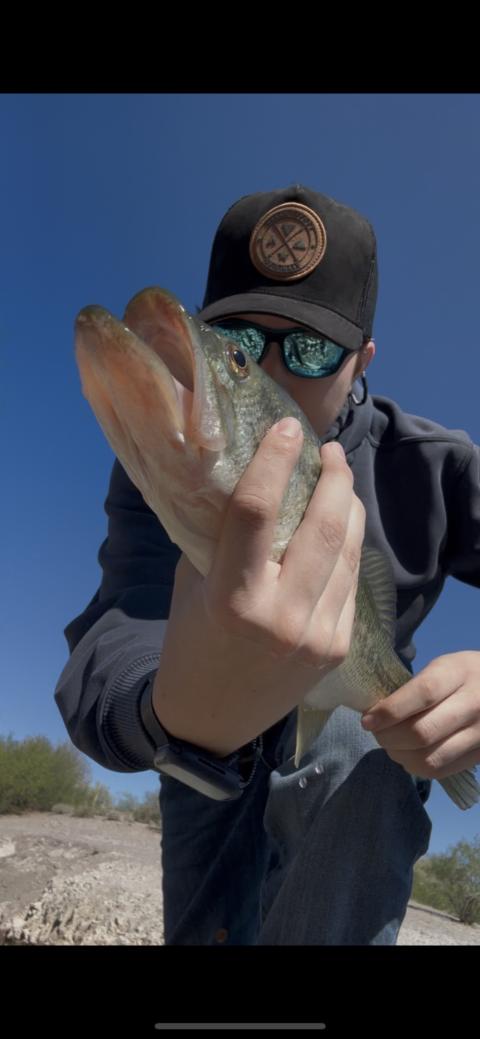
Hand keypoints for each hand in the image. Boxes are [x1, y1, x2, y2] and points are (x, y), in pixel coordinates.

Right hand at [154, 420, 365, 753]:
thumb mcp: (194, 583)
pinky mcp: (337, 648)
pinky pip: (348, 582)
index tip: (288, 427)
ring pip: (347, 551)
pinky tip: (340, 526)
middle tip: (330, 450)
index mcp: (233, 598)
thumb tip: (243, 477)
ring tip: (339, 480)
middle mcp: (281, 617)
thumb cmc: (191, 640)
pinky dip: (346, 546)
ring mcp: (317, 635)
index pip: (258, 512)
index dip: (275, 461)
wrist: (210, 719)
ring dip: (349, 506)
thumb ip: (219, 536)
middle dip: (334, 477)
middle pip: (324, 526)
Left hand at [361, 651, 479, 778]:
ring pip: (429, 758)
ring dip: (399, 755)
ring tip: (390, 744)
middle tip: (376, 731)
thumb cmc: (465, 674)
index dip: (390, 710)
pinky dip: (415, 767)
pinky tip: (407, 755)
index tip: (367, 719)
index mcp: (460, 672)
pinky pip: (440, 770)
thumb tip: (377, 711)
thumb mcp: (444, 665)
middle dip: (388, 737)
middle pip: (422, 732)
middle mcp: (474, 704)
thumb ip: (415, 686)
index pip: (422, 694)